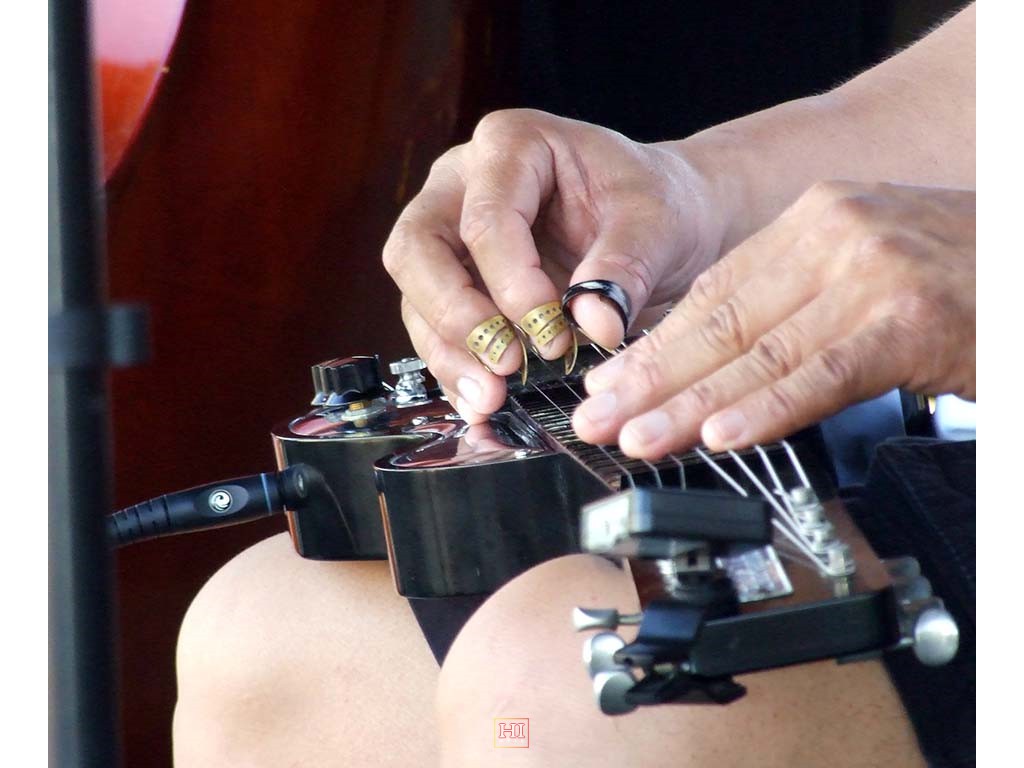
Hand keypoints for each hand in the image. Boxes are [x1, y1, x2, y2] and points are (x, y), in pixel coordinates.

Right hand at [382, 109, 725, 421]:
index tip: (553, 332)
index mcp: (511, 146)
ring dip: (449, 352)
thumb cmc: (655, 205)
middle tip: (503, 365)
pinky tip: (483, 403)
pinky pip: (435, 328)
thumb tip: (593, 322)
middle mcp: (462, 185)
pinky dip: (457, 368)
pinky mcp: (457, 284)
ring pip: (416, 295)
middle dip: (454, 316)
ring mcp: (451, 235)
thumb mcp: (657, 223)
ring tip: (491, 399)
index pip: (485, 217)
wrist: (664, 224)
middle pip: (418, 249)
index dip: (511, 282)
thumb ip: (627, 266)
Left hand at [573, 181, 975, 457]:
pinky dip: (767, 410)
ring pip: (759, 352)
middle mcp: (837, 235)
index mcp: (816, 219)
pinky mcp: (911, 322)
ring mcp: (874, 275)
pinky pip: (822, 374)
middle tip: (597, 418)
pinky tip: (720, 437)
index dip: (656, 345)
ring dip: (689, 404)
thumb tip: (716, 360)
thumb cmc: (961, 270)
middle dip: (651, 378)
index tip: (610, 383)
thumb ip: (794, 300)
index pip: (715, 292)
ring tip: (638, 438)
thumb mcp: (865, 263)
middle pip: (722, 321)